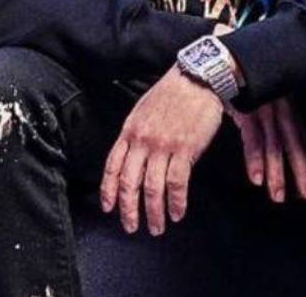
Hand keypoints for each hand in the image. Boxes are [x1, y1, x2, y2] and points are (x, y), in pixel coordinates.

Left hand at [100, 65, 224, 235]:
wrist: (197, 79)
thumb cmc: (171, 93)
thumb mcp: (143, 110)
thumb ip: (136, 134)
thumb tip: (133, 157)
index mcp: (129, 131)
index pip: (112, 166)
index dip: (109, 190)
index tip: (108, 208)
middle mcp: (142, 141)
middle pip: (129, 182)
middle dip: (128, 209)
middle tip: (131, 227)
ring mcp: (163, 145)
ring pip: (152, 187)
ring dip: (154, 212)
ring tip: (157, 227)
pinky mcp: (185, 149)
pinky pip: (177, 182)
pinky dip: (176, 202)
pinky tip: (177, 213)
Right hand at [208, 22, 305, 201]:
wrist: (218, 55)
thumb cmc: (235, 73)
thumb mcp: (257, 93)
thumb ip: (262, 112)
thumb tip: (267, 133)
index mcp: (282, 102)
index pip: (299, 135)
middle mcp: (276, 105)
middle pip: (292, 143)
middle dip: (299, 171)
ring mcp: (260, 107)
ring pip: (273, 145)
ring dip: (277, 173)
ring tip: (279, 196)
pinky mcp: (243, 108)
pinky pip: (251, 139)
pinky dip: (255, 160)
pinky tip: (257, 179)